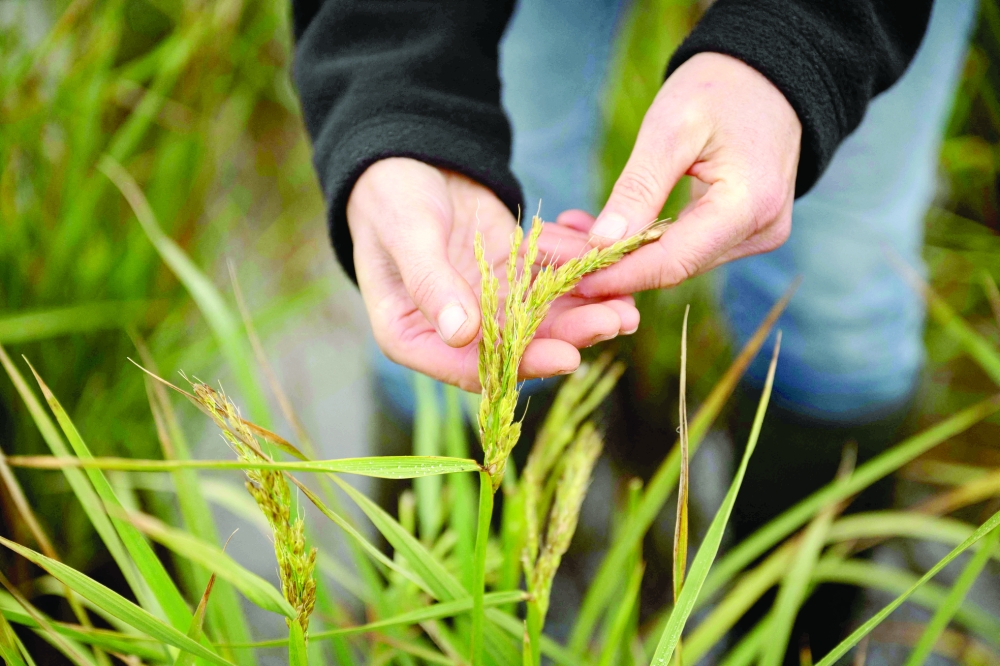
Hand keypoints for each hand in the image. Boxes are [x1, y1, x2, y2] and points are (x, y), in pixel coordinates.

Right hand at [346, 158, 639, 390]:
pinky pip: (551, 272)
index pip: (471, 366)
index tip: (568, 357)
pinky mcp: (510, 268)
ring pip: (542, 312)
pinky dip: (579, 265)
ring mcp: (487, 297)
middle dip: (570, 334)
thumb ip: (431, 282)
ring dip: (585, 307)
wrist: (403, 150)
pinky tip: (612, 256)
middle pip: (518, 343)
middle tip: (616, 321)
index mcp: (413, 333)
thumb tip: (461, 334)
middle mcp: (454, 325)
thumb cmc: (388, 195)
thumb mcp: (406, 233)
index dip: (522, 364)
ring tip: (629, 302)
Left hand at [536, 52, 801, 295]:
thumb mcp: (671, 127)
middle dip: (613, 265)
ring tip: (569, 237)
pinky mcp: (744, 231)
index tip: (570, 277)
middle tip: (554, 255)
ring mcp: (756, 235)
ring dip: (624, 254)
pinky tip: (604, 230)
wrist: (767, 76)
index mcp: (749, 205)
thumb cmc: (720, 88)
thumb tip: (602, 244)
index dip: (620, 275)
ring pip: (678, 261)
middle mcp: (760, 231)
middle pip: (674, 267)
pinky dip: (645, 241)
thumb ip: (639, 188)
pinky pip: (688, 246)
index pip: (674, 261)